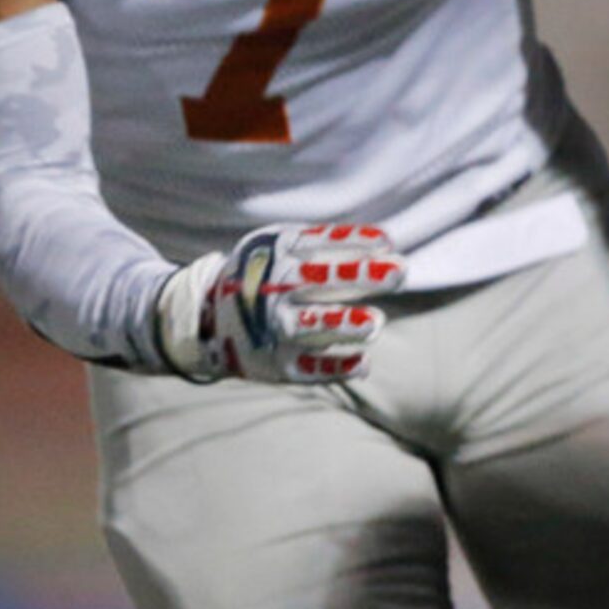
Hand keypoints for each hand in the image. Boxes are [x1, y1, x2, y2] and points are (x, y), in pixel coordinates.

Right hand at [155, 223, 402, 384]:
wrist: (208, 320)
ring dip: (343, 324)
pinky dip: (335, 367)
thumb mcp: (284, 248)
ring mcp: (270, 328)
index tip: (387, 241)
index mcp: (275, 255)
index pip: (315, 242)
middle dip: (359, 275)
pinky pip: (308, 368)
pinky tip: (363, 362)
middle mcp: (271, 289)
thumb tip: (388, 244)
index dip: (353, 240)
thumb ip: (331, 245)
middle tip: (399, 272)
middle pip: (317, 280)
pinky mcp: (275, 364)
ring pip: (308, 326)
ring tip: (375, 322)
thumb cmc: (268, 274)